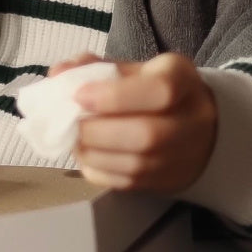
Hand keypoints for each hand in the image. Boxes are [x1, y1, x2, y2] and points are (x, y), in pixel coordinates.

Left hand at [50, 52, 217, 194]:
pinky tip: (87, 154)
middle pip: (146, 134)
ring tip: (74, 138)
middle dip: (97, 130)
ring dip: (93, 152)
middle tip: (70, 122)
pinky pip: (128, 184)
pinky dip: (98, 170)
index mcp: (181, 78)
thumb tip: (57, 73)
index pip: (160, 90)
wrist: (194, 127)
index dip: (115, 96)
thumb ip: (92, 67)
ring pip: (136, 165)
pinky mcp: (167, 182)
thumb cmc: (151, 89)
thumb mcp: (129, 68)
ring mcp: (182, 156)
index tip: (79, 95)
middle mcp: (191, 120)